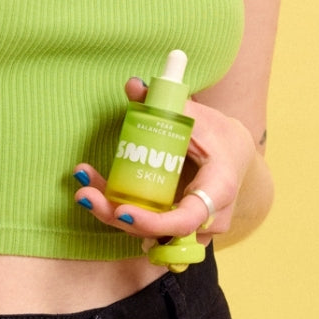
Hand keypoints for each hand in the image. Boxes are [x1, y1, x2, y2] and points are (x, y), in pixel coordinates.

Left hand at [74, 78, 257, 249]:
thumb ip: (165, 103)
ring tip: (84, 190)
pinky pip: (146, 227)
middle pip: (158, 232)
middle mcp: (208, 218)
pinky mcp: (176, 228)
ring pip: (148, 233)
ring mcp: (192, 228)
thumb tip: (134, 85)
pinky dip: (119, 211)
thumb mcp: (197, 116)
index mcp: (219, 190)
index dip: (154, 222)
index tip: (122, 211)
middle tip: (85, 195)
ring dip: (112, 214)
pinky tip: (94, 191)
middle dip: (118, 218)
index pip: (187, 219)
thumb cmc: (218, 135)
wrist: (234, 155)